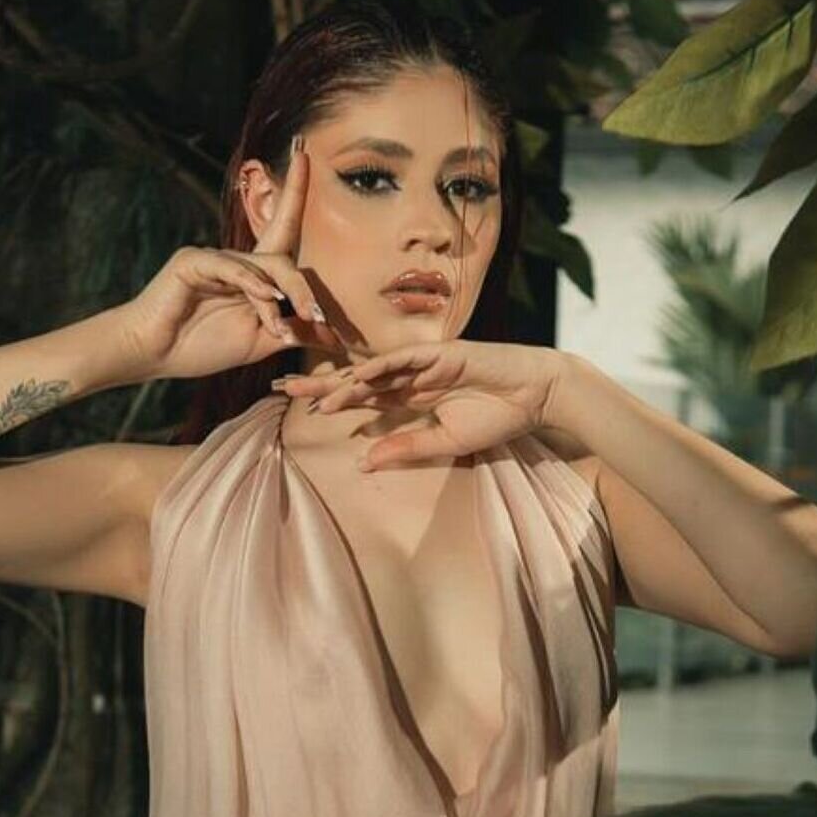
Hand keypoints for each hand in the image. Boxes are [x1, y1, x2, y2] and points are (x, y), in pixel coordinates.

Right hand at [118, 139, 344, 379]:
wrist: (153, 355)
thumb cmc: (201, 347)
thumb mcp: (259, 342)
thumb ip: (293, 331)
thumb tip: (330, 331)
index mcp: (251, 276)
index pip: (282, 229)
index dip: (295, 192)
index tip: (306, 154)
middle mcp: (234, 260)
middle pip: (282, 258)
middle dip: (302, 289)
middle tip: (316, 317)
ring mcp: (213, 257)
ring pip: (262, 266)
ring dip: (280, 297)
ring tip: (280, 329)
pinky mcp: (192, 261)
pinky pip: (231, 267)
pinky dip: (251, 283)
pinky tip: (266, 299)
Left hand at [275, 341, 569, 470]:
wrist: (536, 396)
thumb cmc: (496, 418)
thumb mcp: (444, 443)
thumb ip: (406, 449)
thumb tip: (363, 462)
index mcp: (410, 395)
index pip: (362, 398)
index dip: (332, 400)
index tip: (300, 408)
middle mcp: (411, 376)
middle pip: (356, 380)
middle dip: (320, 385)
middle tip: (280, 387)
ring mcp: (424, 363)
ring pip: (373, 370)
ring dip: (341, 383)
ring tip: (309, 395)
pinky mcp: (442, 354)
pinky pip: (403, 360)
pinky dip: (378, 368)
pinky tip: (354, 379)